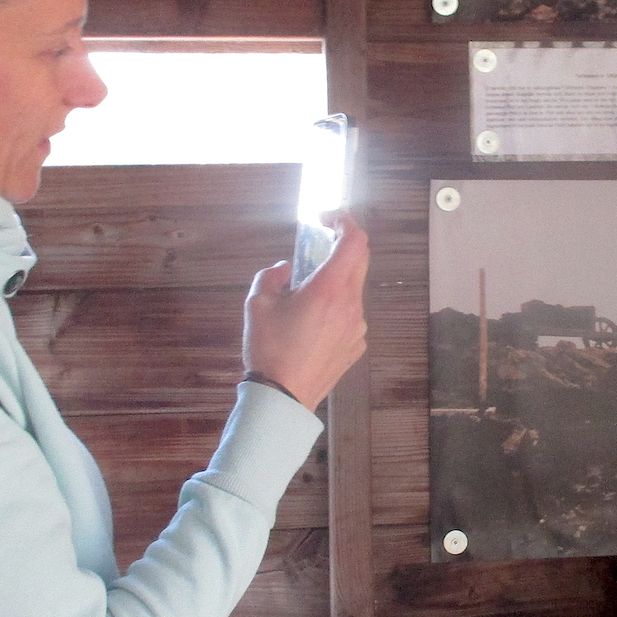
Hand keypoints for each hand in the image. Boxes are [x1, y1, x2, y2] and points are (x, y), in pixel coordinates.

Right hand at [242, 212, 369, 410]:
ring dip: (335, 281)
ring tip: (305, 296)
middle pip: (359, 260)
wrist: (282, 398)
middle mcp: (351, 305)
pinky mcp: (356, 345)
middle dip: (340, 246)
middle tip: (317, 246)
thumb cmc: (269, 349)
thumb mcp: (257, 304)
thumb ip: (271, 276)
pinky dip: (336, 308)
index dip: (344, 221)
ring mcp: (358, 327)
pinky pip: (351, 316)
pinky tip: (311, 324)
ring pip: (353, 290)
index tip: (326, 218)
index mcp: (329, 289)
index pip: (354, 241)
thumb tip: (285, 269)